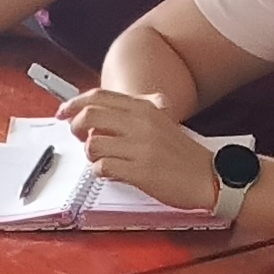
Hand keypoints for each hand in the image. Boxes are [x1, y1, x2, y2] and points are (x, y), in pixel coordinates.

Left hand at [64, 87, 220, 213]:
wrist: (209, 176)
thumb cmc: (182, 155)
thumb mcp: (160, 123)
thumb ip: (135, 115)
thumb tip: (101, 116)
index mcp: (145, 108)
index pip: (100, 96)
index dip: (75, 103)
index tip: (63, 112)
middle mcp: (141, 123)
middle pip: (90, 116)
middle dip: (75, 128)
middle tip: (77, 138)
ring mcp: (140, 147)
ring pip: (93, 144)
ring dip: (90, 154)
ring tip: (101, 160)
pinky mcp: (141, 171)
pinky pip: (104, 167)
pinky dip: (100, 171)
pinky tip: (111, 173)